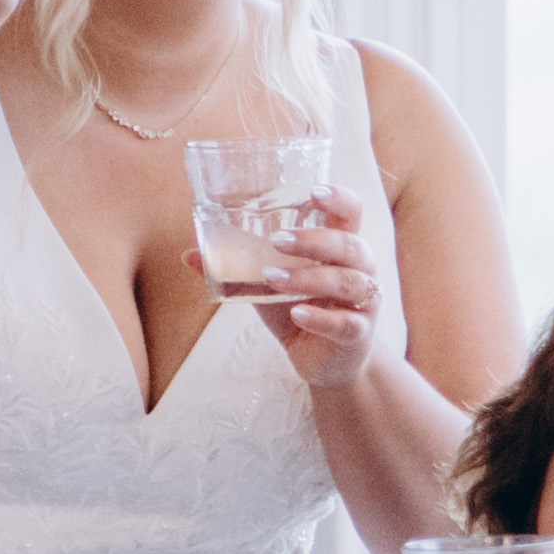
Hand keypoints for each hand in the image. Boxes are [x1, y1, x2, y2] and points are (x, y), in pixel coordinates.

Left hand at [246, 181, 401, 393]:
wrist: (326, 363)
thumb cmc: (301, 311)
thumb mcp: (267, 288)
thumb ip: (239, 269)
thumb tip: (189, 254)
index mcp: (342, 248)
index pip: (351, 213)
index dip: (339, 198)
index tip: (314, 190)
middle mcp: (360, 270)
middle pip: (349, 245)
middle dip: (313, 240)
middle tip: (276, 240)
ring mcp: (364, 302)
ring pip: (347, 282)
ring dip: (308, 278)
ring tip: (272, 277)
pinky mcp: (358, 334)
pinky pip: (345, 323)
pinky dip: (319, 318)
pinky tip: (296, 313)